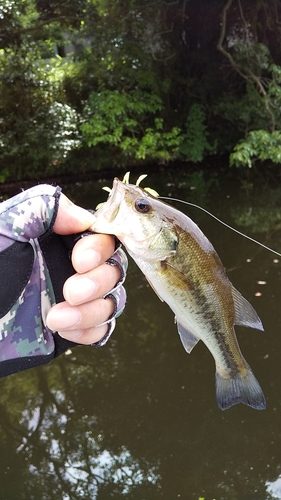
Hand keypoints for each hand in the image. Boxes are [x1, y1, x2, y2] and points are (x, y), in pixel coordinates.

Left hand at [46, 194, 121, 344]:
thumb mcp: (2, 230)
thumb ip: (41, 209)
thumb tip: (85, 217)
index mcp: (57, 239)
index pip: (101, 236)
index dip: (99, 248)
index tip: (79, 259)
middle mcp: (71, 268)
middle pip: (114, 269)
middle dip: (99, 281)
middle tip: (70, 291)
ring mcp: (74, 299)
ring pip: (112, 301)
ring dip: (93, 310)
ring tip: (54, 318)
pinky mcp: (71, 328)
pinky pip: (100, 329)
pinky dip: (90, 329)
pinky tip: (62, 328)